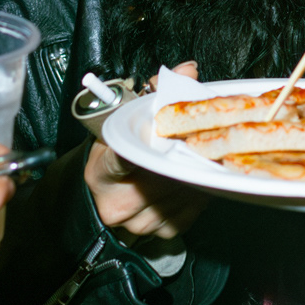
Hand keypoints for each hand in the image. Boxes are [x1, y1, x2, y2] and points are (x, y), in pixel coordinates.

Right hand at [84, 61, 208, 240]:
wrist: (104, 191)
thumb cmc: (114, 152)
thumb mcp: (125, 120)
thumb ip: (154, 93)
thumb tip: (187, 71)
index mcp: (102, 171)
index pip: (120, 160)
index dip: (143, 150)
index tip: (161, 137)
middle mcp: (117, 202)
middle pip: (162, 177)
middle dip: (184, 155)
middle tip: (202, 138)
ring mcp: (138, 221)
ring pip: (181, 194)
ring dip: (195, 173)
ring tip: (199, 156)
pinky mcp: (160, 232)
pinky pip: (192, 210)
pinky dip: (199, 192)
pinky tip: (196, 176)